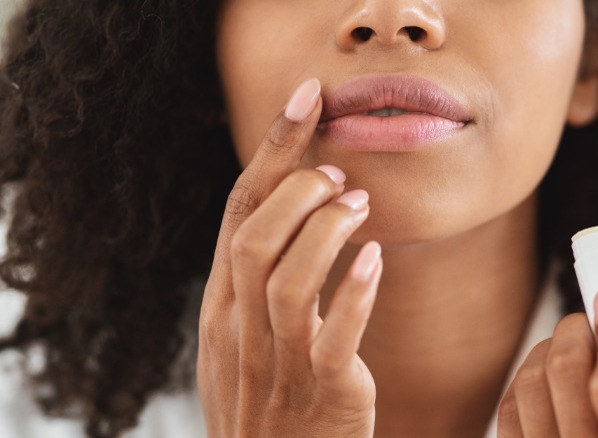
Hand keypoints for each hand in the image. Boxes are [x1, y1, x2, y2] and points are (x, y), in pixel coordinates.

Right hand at [197, 78, 380, 436]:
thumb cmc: (269, 403)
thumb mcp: (244, 340)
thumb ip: (255, 285)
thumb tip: (287, 219)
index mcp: (222, 308)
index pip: (238, 214)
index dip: (271, 151)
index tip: (306, 98)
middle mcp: (240, 330)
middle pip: (254, 238)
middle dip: (296, 189)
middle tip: (337, 173)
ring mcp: (277, 364)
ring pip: (286, 281)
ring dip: (326, 231)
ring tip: (360, 204)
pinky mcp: (323, 395)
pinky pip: (332, 339)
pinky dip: (354, 293)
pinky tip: (376, 260)